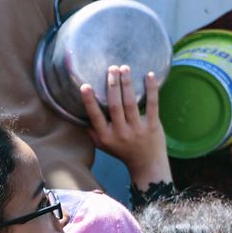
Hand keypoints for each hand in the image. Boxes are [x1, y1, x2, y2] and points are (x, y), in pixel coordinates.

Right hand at [82, 65, 171, 189]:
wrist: (146, 164)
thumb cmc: (122, 151)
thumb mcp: (102, 145)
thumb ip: (92, 130)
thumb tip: (78, 112)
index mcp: (106, 136)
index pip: (95, 116)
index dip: (90, 101)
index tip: (85, 86)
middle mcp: (120, 133)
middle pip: (115, 105)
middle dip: (112, 85)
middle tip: (111, 68)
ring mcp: (137, 129)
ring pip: (131, 103)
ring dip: (127, 84)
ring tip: (124, 68)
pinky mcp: (153, 125)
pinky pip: (152, 105)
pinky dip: (151, 89)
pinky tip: (148, 75)